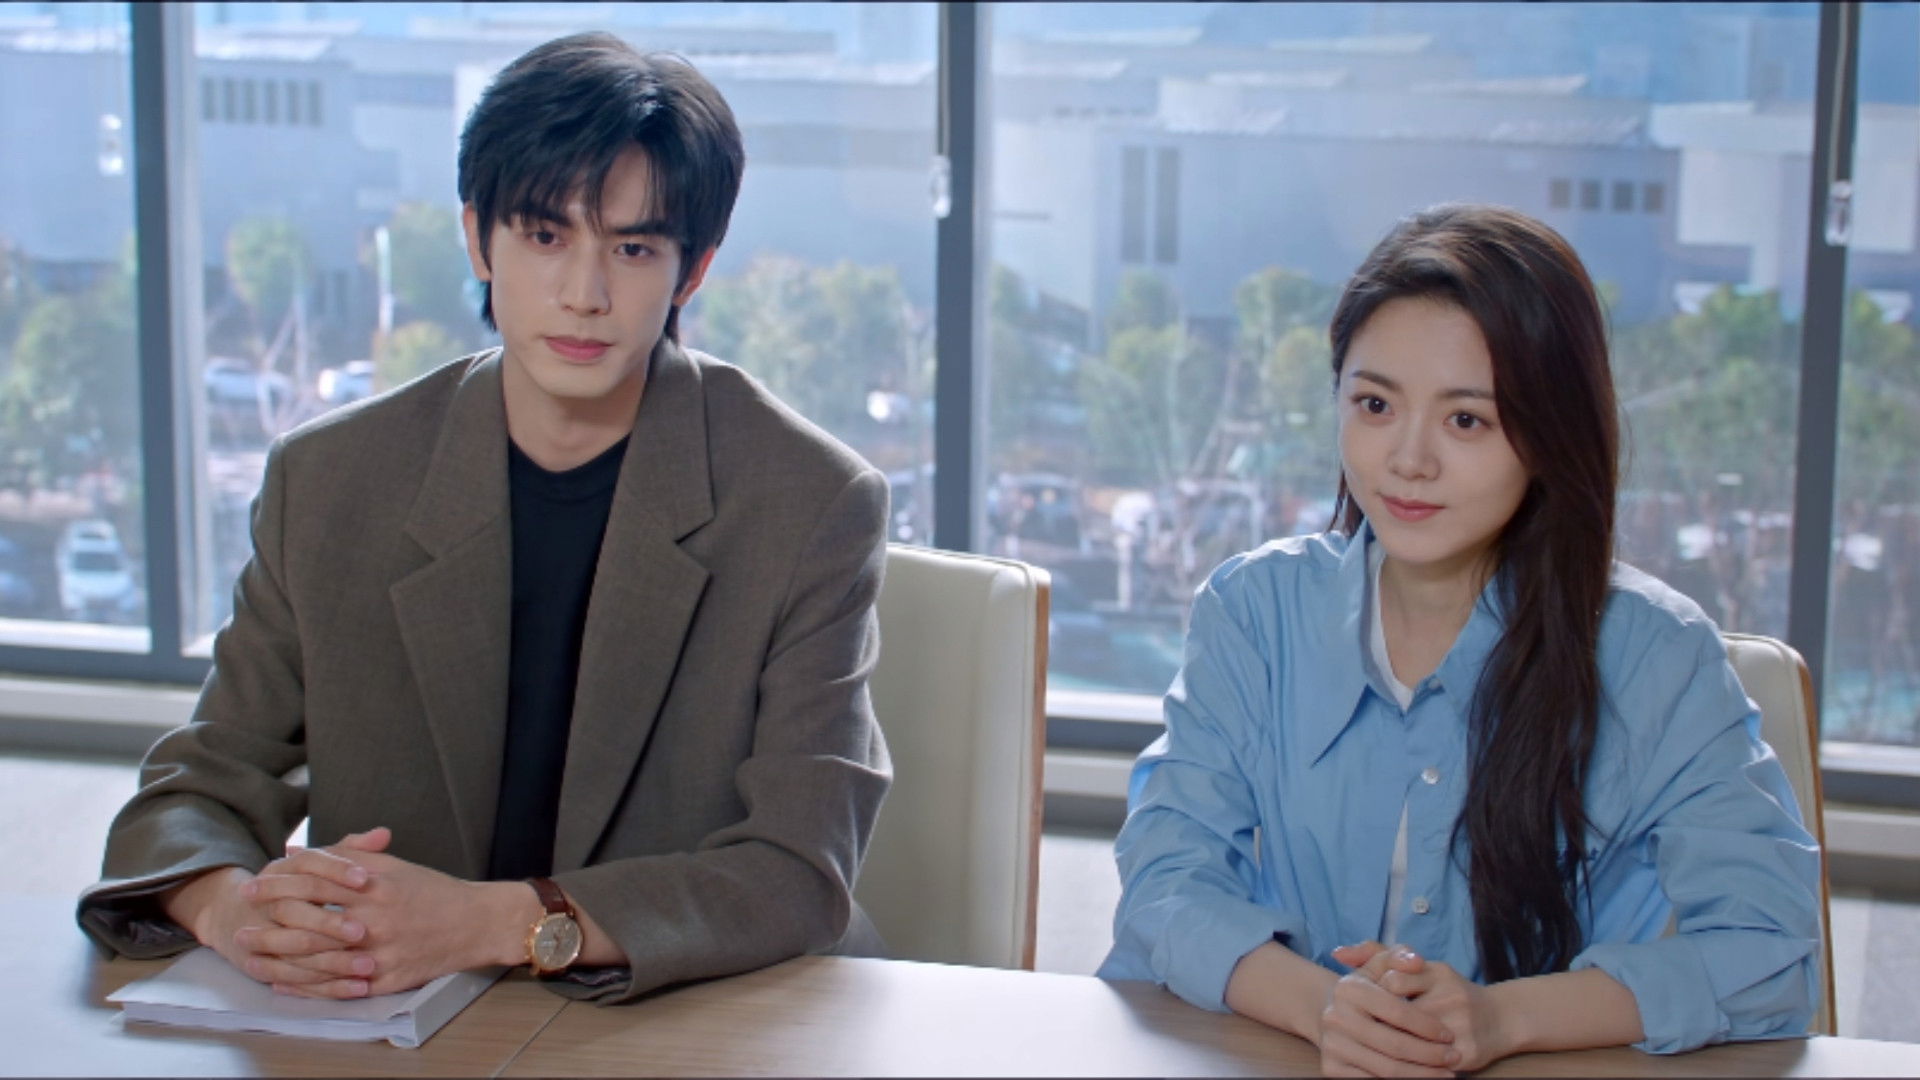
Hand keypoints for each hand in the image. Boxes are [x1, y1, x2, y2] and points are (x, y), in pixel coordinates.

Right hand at [157, 845, 372, 993]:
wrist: (237, 915)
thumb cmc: (297, 886)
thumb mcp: (320, 864)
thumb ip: (353, 849)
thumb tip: (384, 835)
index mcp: (283, 870)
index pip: (308, 864)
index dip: (336, 870)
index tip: (365, 879)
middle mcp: (266, 900)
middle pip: (294, 910)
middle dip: (329, 922)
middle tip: (364, 932)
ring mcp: (259, 935)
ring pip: (295, 949)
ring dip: (332, 960)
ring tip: (368, 965)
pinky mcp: (262, 966)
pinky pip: (295, 979)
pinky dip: (327, 986)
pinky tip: (358, 988)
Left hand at [252, 827, 530, 998]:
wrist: (477, 922)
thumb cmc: (434, 891)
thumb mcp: (394, 866)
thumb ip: (351, 858)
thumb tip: (303, 854)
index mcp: (375, 885)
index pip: (316, 880)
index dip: (281, 881)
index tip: (254, 882)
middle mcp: (375, 919)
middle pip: (309, 921)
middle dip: (270, 922)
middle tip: (240, 924)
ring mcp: (380, 952)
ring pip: (317, 958)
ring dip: (279, 957)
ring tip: (250, 955)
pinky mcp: (387, 979)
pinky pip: (338, 987)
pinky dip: (307, 986)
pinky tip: (284, 983)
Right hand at [1316, 941, 1458, 1076]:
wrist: (1335, 1016)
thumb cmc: (1369, 991)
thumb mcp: (1381, 967)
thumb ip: (1400, 956)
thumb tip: (1416, 961)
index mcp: (1348, 989)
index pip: (1397, 1011)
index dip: (1427, 1026)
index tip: (1449, 1036)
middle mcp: (1335, 1017)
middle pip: (1394, 1045)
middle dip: (1429, 1055)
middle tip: (1453, 1058)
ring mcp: (1332, 1046)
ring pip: (1386, 1070)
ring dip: (1421, 1075)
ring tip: (1446, 1074)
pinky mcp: (1331, 1069)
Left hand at [1378, 960, 1515, 1072]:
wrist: (1501, 1019)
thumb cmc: (1448, 992)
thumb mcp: (1419, 967)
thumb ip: (1377, 955)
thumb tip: (1336, 953)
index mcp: (1438, 974)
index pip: (1392, 982)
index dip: (1376, 998)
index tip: (1371, 1006)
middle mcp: (1451, 996)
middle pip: (1400, 1014)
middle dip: (1380, 1025)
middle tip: (1367, 1032)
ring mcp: (1461, 1026)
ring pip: (1411, 1043)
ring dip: (1392, 1048)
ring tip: (1379, 1048)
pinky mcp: (1467, 1053)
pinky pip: (1429, 1065)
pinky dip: (1411, 1067)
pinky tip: (1398, 1066)